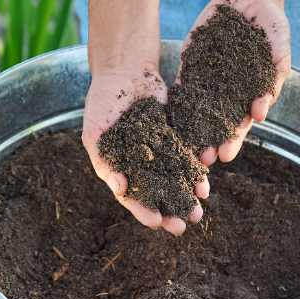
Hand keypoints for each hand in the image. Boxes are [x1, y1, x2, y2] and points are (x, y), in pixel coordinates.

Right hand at [82, 67, 208, 235]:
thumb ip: (104, 159)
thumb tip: (119, 187)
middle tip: (182, 227)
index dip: (143, 211)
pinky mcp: (177, 138)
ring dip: (186, 198)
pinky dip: (197, 172)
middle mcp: (142, 166)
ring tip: (198, 212)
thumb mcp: (95, 129)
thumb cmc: (102, 101)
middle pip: (157, 196)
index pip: (132, 197)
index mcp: (120, 168)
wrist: (125, 71)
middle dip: (170, 212)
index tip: (157, 221)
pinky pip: (188, 159)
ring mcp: (161, 153)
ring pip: (176, 181)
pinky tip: (205, 183)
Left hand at [180, 0, 297, 165]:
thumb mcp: (279, 45)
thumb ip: (274, 74)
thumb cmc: (271, 24)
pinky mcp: (192, 66)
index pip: (241, 123)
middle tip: (202, 159)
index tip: (226, 154)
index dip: (234, 139)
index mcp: (251, 94)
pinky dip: (176, 102)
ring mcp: (209, 80)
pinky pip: (183, 86)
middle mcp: (229, 93)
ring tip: (184, 148)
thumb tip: (261, 110)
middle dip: (210, 142)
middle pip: (217, 123)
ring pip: (197, 111)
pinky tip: (168, 117)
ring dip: (191, 130)